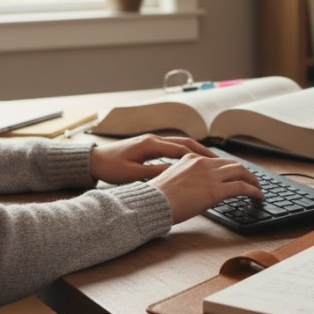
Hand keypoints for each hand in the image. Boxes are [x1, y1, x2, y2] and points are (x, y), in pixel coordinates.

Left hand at [88, 134, 213, 183]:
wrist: (93, 160)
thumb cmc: (110, 168)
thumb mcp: (133, 174)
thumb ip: (155, 172)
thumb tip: (177, 173)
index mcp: (151, 144)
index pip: (182, 149)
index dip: (200, 158)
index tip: (215, 166)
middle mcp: (154, 139)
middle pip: (185, 143)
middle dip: (203, 152)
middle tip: (219, 162)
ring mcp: (151, 141)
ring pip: (180, 144)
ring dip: (196, 152)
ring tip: (211, 162)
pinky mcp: (148, 146)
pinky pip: (172, 147)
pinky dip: (185, 153)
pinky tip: (191, 162)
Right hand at [151, 153, 262, 223]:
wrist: (153, 203)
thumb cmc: (157, 198)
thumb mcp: (172, 180)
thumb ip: (187, 179)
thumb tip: (196, 189)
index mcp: (190, 158)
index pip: (217, 160)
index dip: (229, 168)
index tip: (235, 174)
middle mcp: (203, 163)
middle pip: (232, 163)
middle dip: (245, 172)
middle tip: (251, 181)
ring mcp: (210, 175)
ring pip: (240, 172)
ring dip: (252, 180)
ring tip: (257, 189)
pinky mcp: (216, 190)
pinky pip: (242, 187)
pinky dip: (253, 191)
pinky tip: (257, 196)